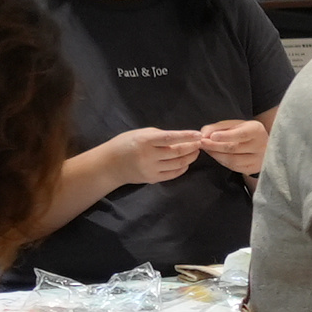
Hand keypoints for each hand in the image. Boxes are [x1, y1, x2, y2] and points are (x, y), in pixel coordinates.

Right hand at [85, 127, 204, 194]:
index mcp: (145, 141)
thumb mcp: (140, 133)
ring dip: (190, 158)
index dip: (187, 136)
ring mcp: (151, 169)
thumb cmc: (125, 144)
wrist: (110, 164)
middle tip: (200, 143)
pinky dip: (182, 168)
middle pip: (177, 152)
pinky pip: (173, 174)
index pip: (171, 138)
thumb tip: (180, 138)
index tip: (199, 134)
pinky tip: (186, 163)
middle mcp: (149, 155)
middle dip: (192, 147)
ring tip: (195, 152)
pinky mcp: (152, 179)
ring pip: (177, 164)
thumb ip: (159, 135)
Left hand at [195, 117, 269, 171]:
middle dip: (215, 145)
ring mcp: (258, 159)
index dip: (226, 136)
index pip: (242, 134)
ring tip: (206, 149)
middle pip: (234, 148)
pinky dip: (221, 161)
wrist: (261, 146)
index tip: (212, 136)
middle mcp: (260, 145)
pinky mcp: (252, 169)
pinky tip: (215, 155)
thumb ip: (217, 127)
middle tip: (202, 143)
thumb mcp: (233, 125)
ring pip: (233, 160)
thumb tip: (203, 134)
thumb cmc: (243, 132)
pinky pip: (233, 167)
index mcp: (257, 130)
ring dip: (216, 154)